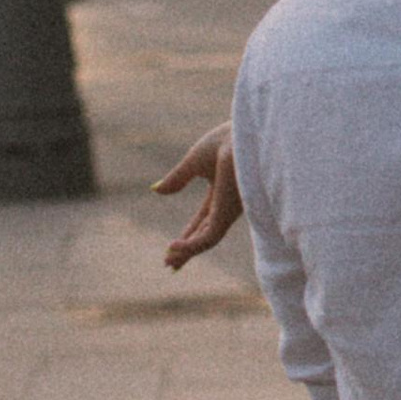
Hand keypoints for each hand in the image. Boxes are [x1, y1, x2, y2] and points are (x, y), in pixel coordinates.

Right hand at [154, 127, 242, 268]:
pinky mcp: (229, 213)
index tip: (171, 248)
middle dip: (187, 250)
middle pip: (205, 234)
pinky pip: (210, 238)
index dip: (187, 234)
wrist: (244, 134)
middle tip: (170, 265)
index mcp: (222, 192)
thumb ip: (177, 178)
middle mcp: (228, 205)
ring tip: (169, 261)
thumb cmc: (226, 140)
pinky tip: (174, 246)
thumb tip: (156, 190)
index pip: (202, 220)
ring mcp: (229, 210)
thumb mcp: (194, 160)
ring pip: (208, 239)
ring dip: (187, 251)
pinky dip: (192, 245)